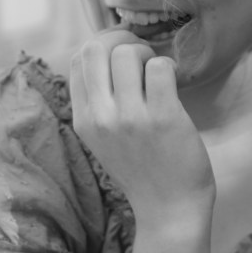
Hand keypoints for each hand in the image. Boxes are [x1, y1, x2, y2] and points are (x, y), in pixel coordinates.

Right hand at [70, 29, 215, 236]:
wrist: (169, 209)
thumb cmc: (142, 169)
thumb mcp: (103, 139)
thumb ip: (99, 104)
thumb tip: (107, 55)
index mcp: (83, 120)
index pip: (77, 59)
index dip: (102, 47)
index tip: (122, 56)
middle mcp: (101, 117)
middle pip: (96, 48)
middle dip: (122, 43)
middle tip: (142, 60)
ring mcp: (131, 118)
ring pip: (128, 53)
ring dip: (148, 54)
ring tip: (159, 74)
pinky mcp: (163, 117)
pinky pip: (161, 67)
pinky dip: (170, 67)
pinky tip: (174, 83)